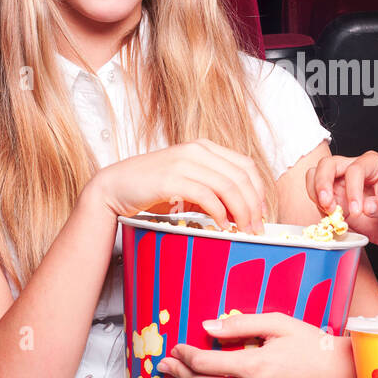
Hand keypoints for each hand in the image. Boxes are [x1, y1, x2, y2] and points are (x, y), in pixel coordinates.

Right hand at [88, 138, 266, 232]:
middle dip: (253, 205)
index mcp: (204, 148)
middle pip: (241, 177)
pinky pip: (206, 196)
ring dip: (241, 211)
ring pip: (227, 186)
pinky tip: (222, 226)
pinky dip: (219, 213)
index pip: (245, 166)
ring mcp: (183, 162)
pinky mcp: (171, 179)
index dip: (259, 191)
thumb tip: (241, 211)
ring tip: (243, 230)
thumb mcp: (188, 182)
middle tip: (256, 228)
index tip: (262, 213)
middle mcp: (197, 150)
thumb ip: (212, 189)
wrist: (115, 186)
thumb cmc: (152, 188)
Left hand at [156, 312, 353, 377]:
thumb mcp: (278, 323)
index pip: (205, 362)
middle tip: (167, 367)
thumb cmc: (313, 344)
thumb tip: (206, 326)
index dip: (185, 355)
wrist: (344, 373)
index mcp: (253, 364)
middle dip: (180, 374)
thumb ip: (240, 324)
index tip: (178, 349)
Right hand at [305, 150, 377, 252]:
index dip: (353, 189)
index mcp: (373, 164)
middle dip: (323, 184)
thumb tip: (368, 206)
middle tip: (328, 206)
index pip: (355, 169)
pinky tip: (333, 219)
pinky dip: (318, 207)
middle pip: (328, 165)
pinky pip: (316, 197)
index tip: (358, 210)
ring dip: (316, 194)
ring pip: (315, 176)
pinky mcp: (333, 198)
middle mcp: (354, 169)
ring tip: (330, 213)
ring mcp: (340, 183)